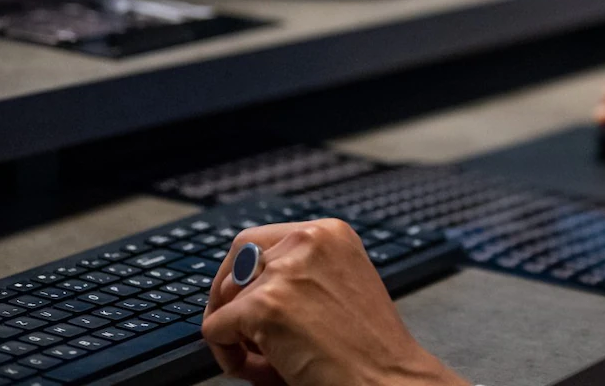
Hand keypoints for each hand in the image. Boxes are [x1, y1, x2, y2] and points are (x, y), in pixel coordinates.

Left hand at [200, 218, 467, 385]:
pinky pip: (215, 328)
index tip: (242, 299)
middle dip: (230, 295)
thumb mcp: (339, 289)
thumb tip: (237, 293)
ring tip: (260, 357)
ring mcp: (284, 272)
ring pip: (225, 297)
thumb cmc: (371, 350)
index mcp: (330, 234)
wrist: (388, 382)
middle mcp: (307, 242)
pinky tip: (255, 369)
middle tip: (236, 329)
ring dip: (233, 328)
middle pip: (237, 257)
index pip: (261, 240)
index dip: (246, 275)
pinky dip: (225, 355)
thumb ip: (298, 279)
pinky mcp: (265, 306)